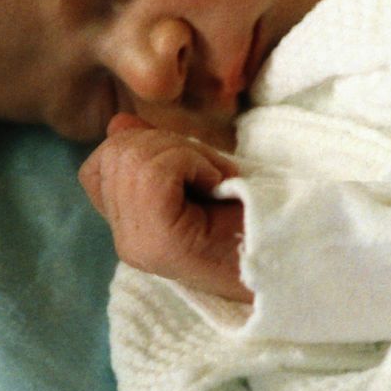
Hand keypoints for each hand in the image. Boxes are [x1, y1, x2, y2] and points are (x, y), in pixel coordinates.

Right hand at [77, 114, 252, 303]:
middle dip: (168, 145)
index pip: (96, 167)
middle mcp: (126, 242)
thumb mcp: (199, 178)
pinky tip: (218, 187)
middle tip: (210, 175)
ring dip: (185, 154)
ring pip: (135, 157)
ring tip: (216, 183)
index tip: (189, 169)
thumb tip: (119, 124)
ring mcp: (139, 245)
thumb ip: (155, 155)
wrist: (294, 266)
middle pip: (117, 153)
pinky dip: (193, 163)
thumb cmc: (257, 221)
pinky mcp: (161, 243)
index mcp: (130, 230)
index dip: (141, 148)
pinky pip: (156, 170)